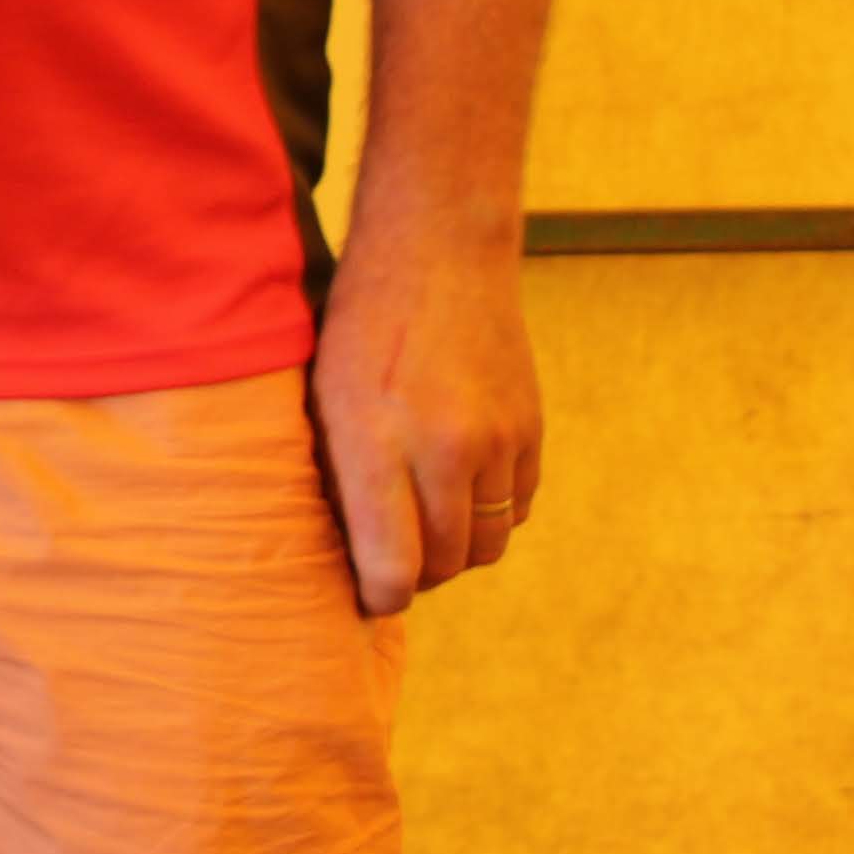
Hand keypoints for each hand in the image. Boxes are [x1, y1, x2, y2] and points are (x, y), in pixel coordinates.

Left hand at [308, 224, 540, 614]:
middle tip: (390, 565)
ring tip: (421, 530)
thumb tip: (348, 553)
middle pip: (446, 564)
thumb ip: (337, 476)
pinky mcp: (532, 431)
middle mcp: (444, 448)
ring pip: (487, 543)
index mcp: (375, 441)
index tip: (368, 597)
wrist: (438, 256)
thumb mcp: (322, 398)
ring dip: (455, 551)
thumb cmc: (357, 328)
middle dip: (417, 577)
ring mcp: (498, 441)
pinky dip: (489, 516)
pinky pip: (517, 508)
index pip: (392, 565)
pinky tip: (455, 492)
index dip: (379, 596)